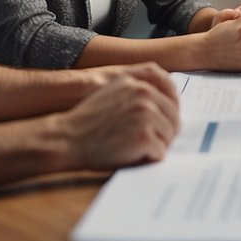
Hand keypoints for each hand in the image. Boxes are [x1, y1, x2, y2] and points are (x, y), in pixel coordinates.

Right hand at [57, 63, 179, 169]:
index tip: (167, 123)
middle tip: (148, 142)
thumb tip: (168, 104)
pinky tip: (131, 154)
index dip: (170, 112)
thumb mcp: (114, 93)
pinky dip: (149, 158)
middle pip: (174, 118)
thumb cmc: (90, 121)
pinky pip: (160, 153)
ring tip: (133, 146)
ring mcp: (145, 115)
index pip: (172, 96)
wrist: (67, 138)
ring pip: (169, 136)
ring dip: (156, 145)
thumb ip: (139, 93)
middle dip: (164, 132)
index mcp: (139, 82)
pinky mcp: (144, 136)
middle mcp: (145, 94)